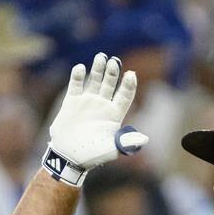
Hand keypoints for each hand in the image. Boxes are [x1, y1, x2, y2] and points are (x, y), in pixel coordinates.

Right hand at [43, 52, 146, 184]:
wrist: (68, 157)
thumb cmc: (92, 155)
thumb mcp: (111, 149)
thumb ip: (126, 143)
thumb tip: (145, 140)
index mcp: (115, 114)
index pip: (125, 95)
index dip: (129, 85)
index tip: (131, 74)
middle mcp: (102, 105)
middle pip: (110, 83)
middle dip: (113, 72)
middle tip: (114, 61)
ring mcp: (87, 102)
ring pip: (95, 80)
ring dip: (98, 69)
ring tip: (101, 57)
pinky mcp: (72, 102)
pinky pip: (76, 85)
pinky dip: (78, 76)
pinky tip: (81, 68)